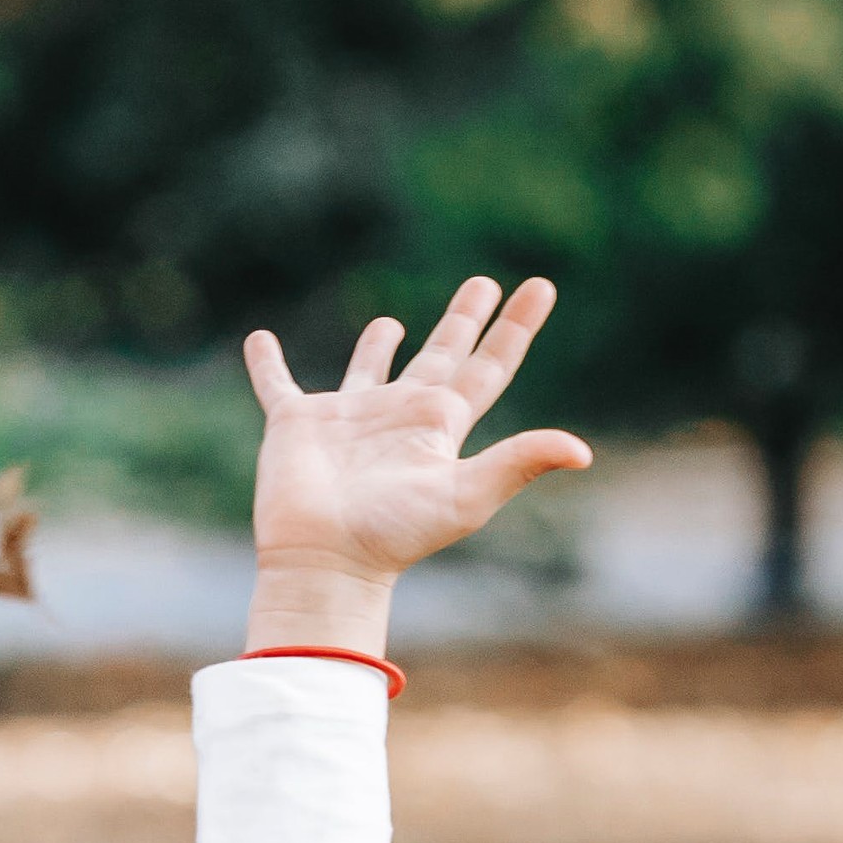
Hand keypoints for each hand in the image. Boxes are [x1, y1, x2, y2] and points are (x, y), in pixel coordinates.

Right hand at [240, 276, 587, 655]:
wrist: (325, 559)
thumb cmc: (395, 534)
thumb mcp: (465, 496)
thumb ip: (518, 463)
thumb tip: (583, 452)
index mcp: (440, 425)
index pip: (488, 367)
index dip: (514, 328)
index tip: (540, 287)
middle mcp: (398, 416)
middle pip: (440, 357)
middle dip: (463, 320)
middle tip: (483, 283)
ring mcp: (346, 419)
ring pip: (369, 369)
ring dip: (378, 344)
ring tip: (391, 321)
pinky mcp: (294, 424)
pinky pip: (277, 384)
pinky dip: (266, 364)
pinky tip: (260, 340)